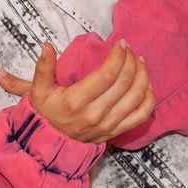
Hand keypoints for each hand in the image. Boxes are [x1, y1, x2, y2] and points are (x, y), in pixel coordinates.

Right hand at [0, 40, 154, 143]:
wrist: (50, 142)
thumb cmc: (46, 112)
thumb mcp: (38, 90)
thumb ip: (43, 67)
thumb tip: (46, 46)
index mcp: (76, 101)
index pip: (107, 74)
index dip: (119, 56)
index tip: (121, 44)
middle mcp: (95, 114)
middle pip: (125, 82)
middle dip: (131, 61)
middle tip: (129, 50)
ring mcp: (108, 125)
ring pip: (137, 97)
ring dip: (143, 76)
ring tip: (139, 62)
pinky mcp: (115, 132)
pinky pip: (141, 116)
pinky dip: (149, 99)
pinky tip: (146, 85)